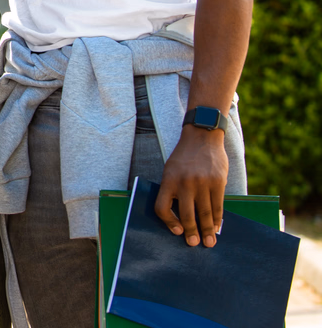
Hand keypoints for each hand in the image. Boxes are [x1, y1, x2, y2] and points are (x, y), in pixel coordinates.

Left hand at [154, 126, 228, 246]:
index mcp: (169, 179)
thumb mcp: (171, 169)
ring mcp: (202, 182)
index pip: (162, 206)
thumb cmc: (184, 157)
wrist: (202, 136)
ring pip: (204, 213)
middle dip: (191, 232)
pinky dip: (218, 219)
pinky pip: (218, 205)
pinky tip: (217, 227)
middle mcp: (184, 182)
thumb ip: (173, 189)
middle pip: (186, 214)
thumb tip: (178, 216)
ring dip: (207, 230)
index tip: (176, 231)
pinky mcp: (218, 182)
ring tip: (209, 242)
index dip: (168, 221)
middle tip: (194, 244)